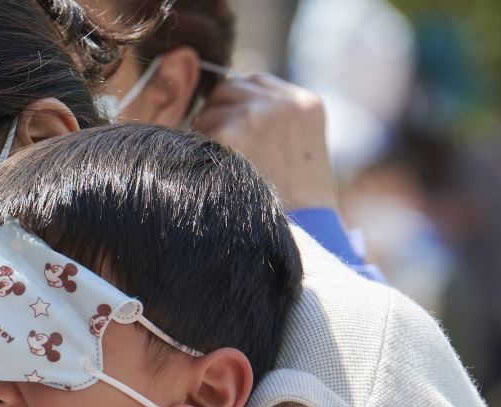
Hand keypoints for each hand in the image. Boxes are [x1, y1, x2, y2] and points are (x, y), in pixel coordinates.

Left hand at [194, 73, 338, 211]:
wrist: (301, 231)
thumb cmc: (296, 198)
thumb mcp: (299, 145)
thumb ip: (273, 117)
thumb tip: (226, 101)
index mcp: (304, 102)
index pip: (254, 82)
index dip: (238, 103)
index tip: (235, 130)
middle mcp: (281, 102)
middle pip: (227, 88)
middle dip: (219, 113)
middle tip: (224, 149)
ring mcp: (255, 115)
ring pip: (209, 109)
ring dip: (207, 133)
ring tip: (226, 166)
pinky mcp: (230, 133)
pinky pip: (196, 132)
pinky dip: (198, 152)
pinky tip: (215, 174)